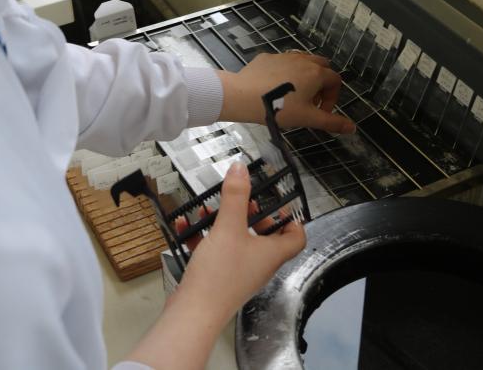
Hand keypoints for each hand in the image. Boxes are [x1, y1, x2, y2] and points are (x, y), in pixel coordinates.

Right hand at [125, 163, 304, 368]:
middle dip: (251, 214)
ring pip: (236, 241)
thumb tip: (241, 169)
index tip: (280, 202)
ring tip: (209, 208)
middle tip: (241, 200)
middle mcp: (259, 264)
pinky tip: (186, 225)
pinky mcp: (217, 277)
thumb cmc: (219, 274)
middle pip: (264, 236)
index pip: (296, 237)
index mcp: (271, 254)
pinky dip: (203, 237)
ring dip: (223, 222)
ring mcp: (238, 272)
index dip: (292, 219)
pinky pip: (214, 251)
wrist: (193, 313)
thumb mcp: (228, 228)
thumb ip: (235, 196)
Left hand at [217, 52, 355, 133]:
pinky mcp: (267, 57)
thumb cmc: (279, 108)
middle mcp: (303, 60)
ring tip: (294, 95)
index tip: (321, 111)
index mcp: (316, 73)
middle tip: (311, 101)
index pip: (335, 80)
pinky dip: (285, 73)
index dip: (333, 97)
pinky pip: (282, 62)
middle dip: (321, 83)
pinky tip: (274, 88)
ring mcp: (284, 56)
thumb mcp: (307, 118)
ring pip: (302, 61)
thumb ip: (331, 122)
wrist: (243, 96)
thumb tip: (352, 128)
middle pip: (322, 66)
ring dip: (305, 76)